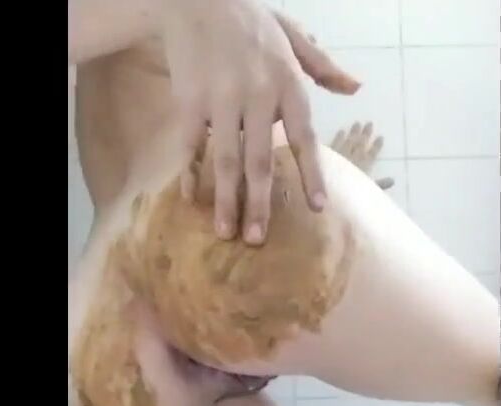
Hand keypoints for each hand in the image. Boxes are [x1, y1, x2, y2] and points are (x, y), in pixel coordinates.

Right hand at [159, 0, 359, 243]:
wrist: (198, 0)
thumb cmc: (249, 21)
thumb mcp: (293, 36)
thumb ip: (322, 67)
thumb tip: (355, 88)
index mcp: (287, 82)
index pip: (303, 137)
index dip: (310, 174)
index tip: (316, 208)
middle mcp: (257, 95)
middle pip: (260, 160)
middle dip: (259, 204)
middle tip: (256, 240)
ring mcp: (221, 100)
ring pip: (226, 160)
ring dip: (225, 200)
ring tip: (224, 232)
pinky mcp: (190, 102)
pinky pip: (192, 146)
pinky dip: (190, 174)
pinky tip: (190, 199)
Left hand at [330, 121, 394, 189]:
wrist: (329, 188)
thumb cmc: (349, 191)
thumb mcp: (367, 189)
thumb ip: (380, 184)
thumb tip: (393, 180)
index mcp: (364, 166)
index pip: (373, 153)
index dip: (377, 145)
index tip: (381, 137)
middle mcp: (354, 158)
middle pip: (361, 143)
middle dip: (366, 133)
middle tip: (369, 123)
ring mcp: (341, 155)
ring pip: (349, 141)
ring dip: (353, 132)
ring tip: (357, 123)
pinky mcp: (329, 156)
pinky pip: (335, 144)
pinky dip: (338, 137)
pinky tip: (341, 131)